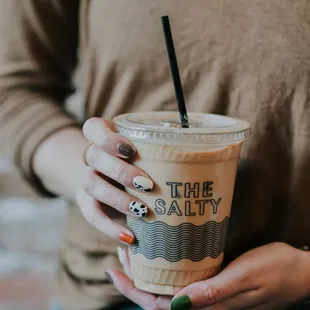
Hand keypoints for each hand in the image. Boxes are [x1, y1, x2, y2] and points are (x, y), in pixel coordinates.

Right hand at [77, 117, 153, 243]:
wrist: (105, 174)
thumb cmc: (134, 160)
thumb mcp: (143, 151)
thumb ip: (161, 155)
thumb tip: (203, 171)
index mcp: (103, 137)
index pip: (93, 128)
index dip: (108, 138)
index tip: (131, 150)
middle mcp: (91, 156)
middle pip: (94, 157)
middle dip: (120, 171)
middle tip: (147, 184)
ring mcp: (86, 178)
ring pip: (92, 184)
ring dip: (117, 198)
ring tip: (142, 210)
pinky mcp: (86, 202)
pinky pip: (92, 215)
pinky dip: (110, 227)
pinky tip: (129, 236)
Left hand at [107, 243, 309, 309]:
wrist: (298, 271)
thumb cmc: (275, 270)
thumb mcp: (245, 277)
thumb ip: (213, 293)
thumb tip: (177, 304)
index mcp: (209, 307)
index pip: (160, 306)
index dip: (134, 291)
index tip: (116, 271)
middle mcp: (204, 303)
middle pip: (158, 297)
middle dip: (135, 278)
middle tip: (121, 253)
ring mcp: (208, 293)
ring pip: (168, 287)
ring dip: (148, 271)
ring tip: (134, 250)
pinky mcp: (214, 281)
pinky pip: (183, 278)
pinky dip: (166, 266)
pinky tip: (161, 251)